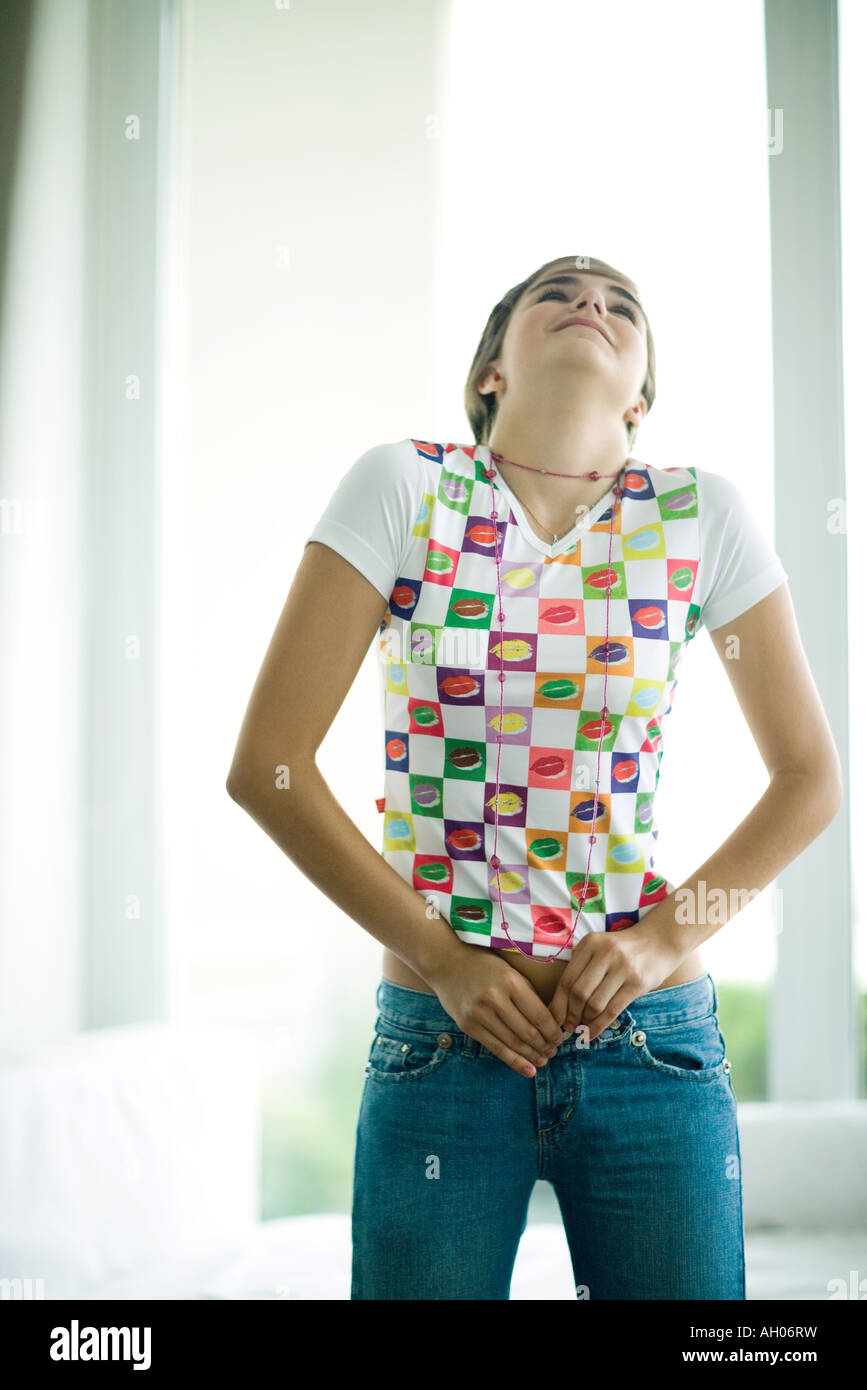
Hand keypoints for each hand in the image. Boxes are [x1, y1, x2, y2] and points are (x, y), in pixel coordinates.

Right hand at [426, 943, 569, 1078]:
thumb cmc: (484, 966)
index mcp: (510, 981)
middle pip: (527, 1032)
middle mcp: (494, 998)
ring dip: (532, 1056)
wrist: (447, 963)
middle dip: (545, 1046)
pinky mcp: (468, 1025)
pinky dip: (514, 1062)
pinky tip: (528, 1069)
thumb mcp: (510, 971)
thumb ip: (528, 994)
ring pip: (513, 1043)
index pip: (539, 1015)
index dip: (553, 1032)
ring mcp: (479, 1013)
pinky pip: (495, 1048)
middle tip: (554, 1052)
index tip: (560, 1039)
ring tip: (543, 1061)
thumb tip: (551, 1023)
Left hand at [548, 917, 683, 1042]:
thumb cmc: (623, 949)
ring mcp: (623, 968)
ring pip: (595, 1004)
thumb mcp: (599, 948)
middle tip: (569, 1027)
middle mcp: (605, 953)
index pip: (566, 979)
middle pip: (578, 993)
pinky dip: (599, 1026)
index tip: (555, 1019)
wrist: (660, 941)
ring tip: (582, 1028)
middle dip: (571, 1015)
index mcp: (590, 944)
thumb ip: (581, 968)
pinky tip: (593, 1033)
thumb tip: (561, 1004)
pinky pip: (613, 1010)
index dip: (558, 1003)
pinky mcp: (637, 983)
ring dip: (585, 1022)